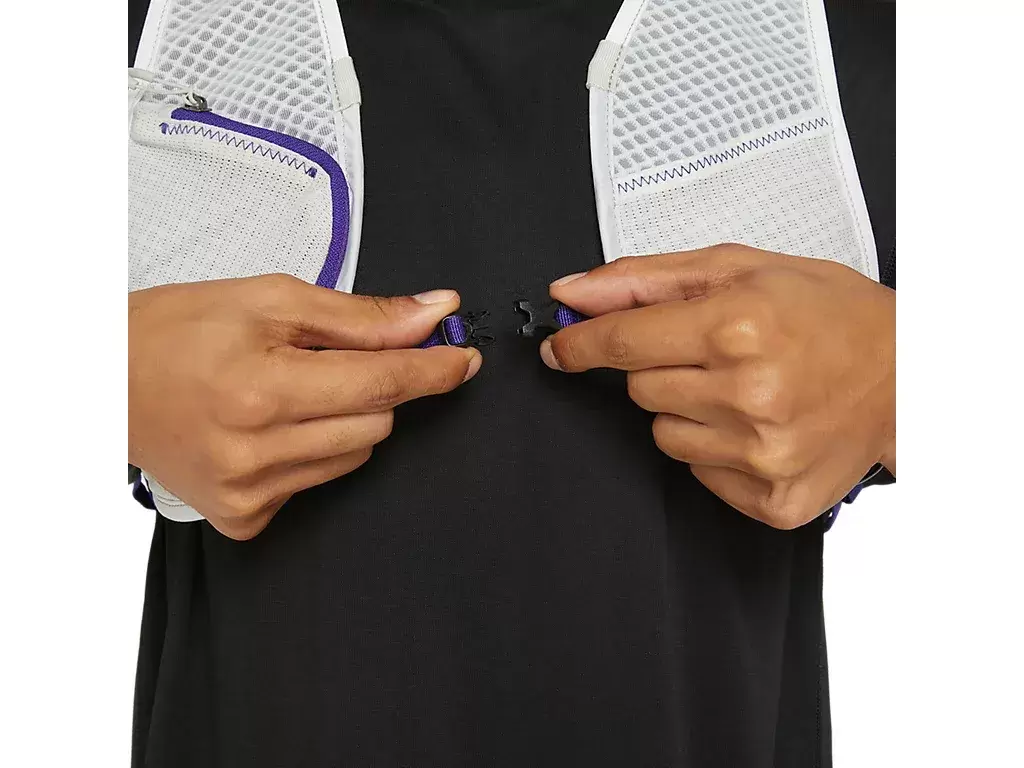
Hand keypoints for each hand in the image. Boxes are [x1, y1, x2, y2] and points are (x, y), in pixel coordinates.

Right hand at [129, 275, 480, 539]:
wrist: (104, 380)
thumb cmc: (177, 330)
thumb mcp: (270, 300)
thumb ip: (361, 317)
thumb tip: (434, 315)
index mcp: (261, 390)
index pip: (380, 385)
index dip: (432, 370)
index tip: (463, 360)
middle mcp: (255, 451)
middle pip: (376, 423)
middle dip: (373, 387)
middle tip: (328, 360)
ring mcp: (248, 492)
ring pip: (354, 455)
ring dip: (343, 418)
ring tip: (286, 391)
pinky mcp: (243, 517)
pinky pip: (318, 483)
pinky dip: (312, 450)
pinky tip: (268, 427)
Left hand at [541, 244, 894, 529]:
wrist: (908, 375)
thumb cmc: (829, 314)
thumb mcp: (740, 268)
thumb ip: (644, 281)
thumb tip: (571, 294)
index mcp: (737, 328)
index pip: (622, 343)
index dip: (581, 344)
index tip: (562, 348)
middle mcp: (748, 395)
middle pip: (640, 391)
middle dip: (660, 368)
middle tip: (715, 353)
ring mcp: (761, 455)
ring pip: (663, 436)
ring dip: (687, 411)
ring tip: (744, 389)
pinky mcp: (773, 499)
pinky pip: (698, 475)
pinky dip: (716, 451)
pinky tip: (759, 425)